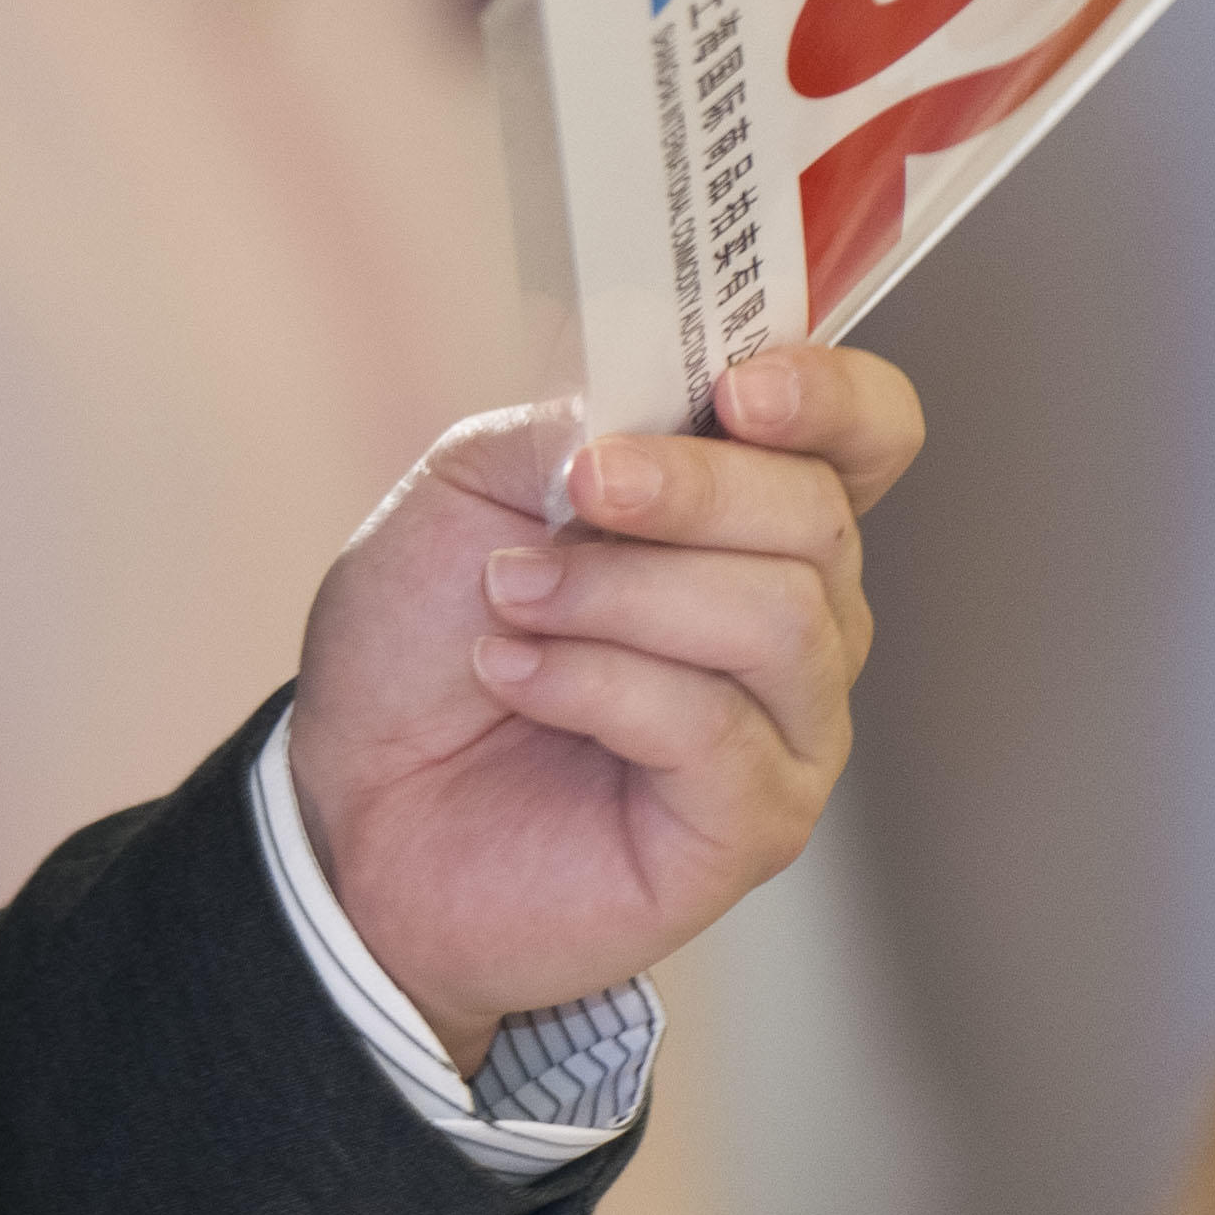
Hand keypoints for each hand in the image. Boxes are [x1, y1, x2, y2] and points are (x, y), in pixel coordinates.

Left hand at [274, 344, 923, 1064]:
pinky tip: (514, 676)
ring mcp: (786, 730)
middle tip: (579, 492)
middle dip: (688, 490)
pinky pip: (714, 729)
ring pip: (780, 620)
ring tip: (510, 602)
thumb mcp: (475, 482)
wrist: (347, 793)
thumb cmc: (423, 640)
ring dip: (620, 594)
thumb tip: (654, 409)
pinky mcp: (753, 825)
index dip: (834, 398)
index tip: (737, 390)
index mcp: (745, 519)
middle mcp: (796, 621)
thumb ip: (577, 428)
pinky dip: (594, 683)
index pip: (867, 438)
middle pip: (820, 520)